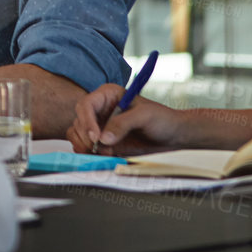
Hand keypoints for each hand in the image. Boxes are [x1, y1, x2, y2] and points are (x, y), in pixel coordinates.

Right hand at [67, 83, 190, 153]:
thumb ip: (123, 124)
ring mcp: (100, 127)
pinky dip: (91, 154)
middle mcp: (101, 110)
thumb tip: (104, 138)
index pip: (87, 105)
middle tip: (96, 148)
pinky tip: (106, 155)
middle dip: (85, 136)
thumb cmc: (162, 119)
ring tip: (103, 152)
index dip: (87, 121)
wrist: (172, 136)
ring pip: (78, 135)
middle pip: (79, 121)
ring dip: (85, 146)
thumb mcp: (144, 116)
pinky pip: (86, 147)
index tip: (96, 137)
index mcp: (108, 95)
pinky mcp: (104, 143)